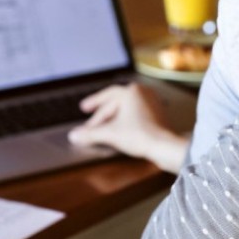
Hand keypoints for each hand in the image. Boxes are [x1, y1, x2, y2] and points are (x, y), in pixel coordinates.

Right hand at [68, 83, 188, 173]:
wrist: (164, 146)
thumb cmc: (141, 135)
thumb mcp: (110, 134)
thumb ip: (90, 134)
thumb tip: (74, 136)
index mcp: (131, 91)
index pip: (107, 96)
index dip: (93, 103)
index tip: (84, 108)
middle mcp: (143, 93)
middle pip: (116, 103)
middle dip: (101, 115)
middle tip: (90, 122)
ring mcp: (152, 103)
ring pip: (126, 109)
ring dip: (113, 118)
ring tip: (103, 127)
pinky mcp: (157, 115)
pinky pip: (136, 115)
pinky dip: (125, 121)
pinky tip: (120, 130)